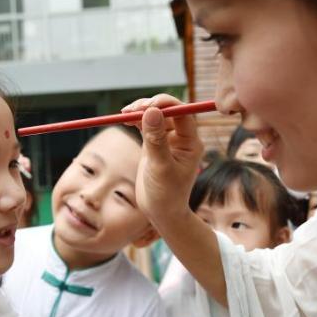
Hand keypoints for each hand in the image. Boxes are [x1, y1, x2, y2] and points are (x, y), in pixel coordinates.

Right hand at [122, 95, 203, 225]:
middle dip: (150, 106)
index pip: (182, 113)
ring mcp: (168, 140)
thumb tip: (152, 111)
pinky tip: (125, 119)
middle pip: (168, 110)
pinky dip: (136, 120)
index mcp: (191, 142)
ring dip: (141, 111)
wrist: (162, 212)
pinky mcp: (155, 144)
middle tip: (132, 109)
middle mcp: (182, 138)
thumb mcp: (160, 167)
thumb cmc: (166, 194)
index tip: (147, 106)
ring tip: (125, 113)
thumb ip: (156, 139)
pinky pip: (146, 125)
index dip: (165, 104)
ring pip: (156, 115)